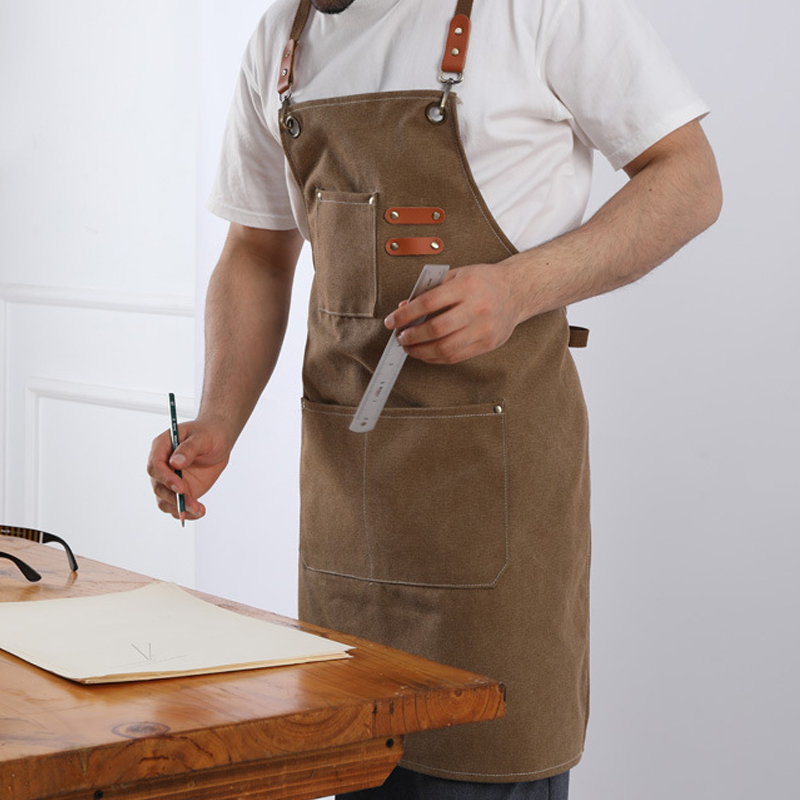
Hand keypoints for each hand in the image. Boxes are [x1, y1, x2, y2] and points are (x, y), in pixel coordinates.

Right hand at [147, 418, 232, 521]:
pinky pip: (177, 506)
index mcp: (161, 448)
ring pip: (165, 501)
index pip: (155, 466)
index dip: (165, 478)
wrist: (218, 440)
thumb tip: (175, 463)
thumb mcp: (202, 437)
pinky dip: (187, 513)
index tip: (180, 488)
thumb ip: (189, 448)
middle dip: (173, 498)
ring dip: (180, 508)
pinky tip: (199, 511)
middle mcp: (162, 466)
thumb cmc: (208, 433)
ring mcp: (170, 480)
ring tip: (199, 509)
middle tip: (192, 504)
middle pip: (158, 487)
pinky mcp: (180, 490)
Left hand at [384, 263, 521, 363]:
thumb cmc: (484, 281)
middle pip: (436, 329)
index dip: (405, 315)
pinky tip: (426, 353)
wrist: (517, 291)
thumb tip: (404, 307)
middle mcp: (477, 308)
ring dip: (421, 351)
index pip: (428, 303)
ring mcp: (484, 328)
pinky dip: (436, 358)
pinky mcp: (488, 343)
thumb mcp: (457, 275)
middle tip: (400, 337)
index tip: (392, 321)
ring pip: (445, 348)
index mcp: (466, 287)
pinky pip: (456, 356)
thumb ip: (430, 290)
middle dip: (412, 336)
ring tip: (410, 348)